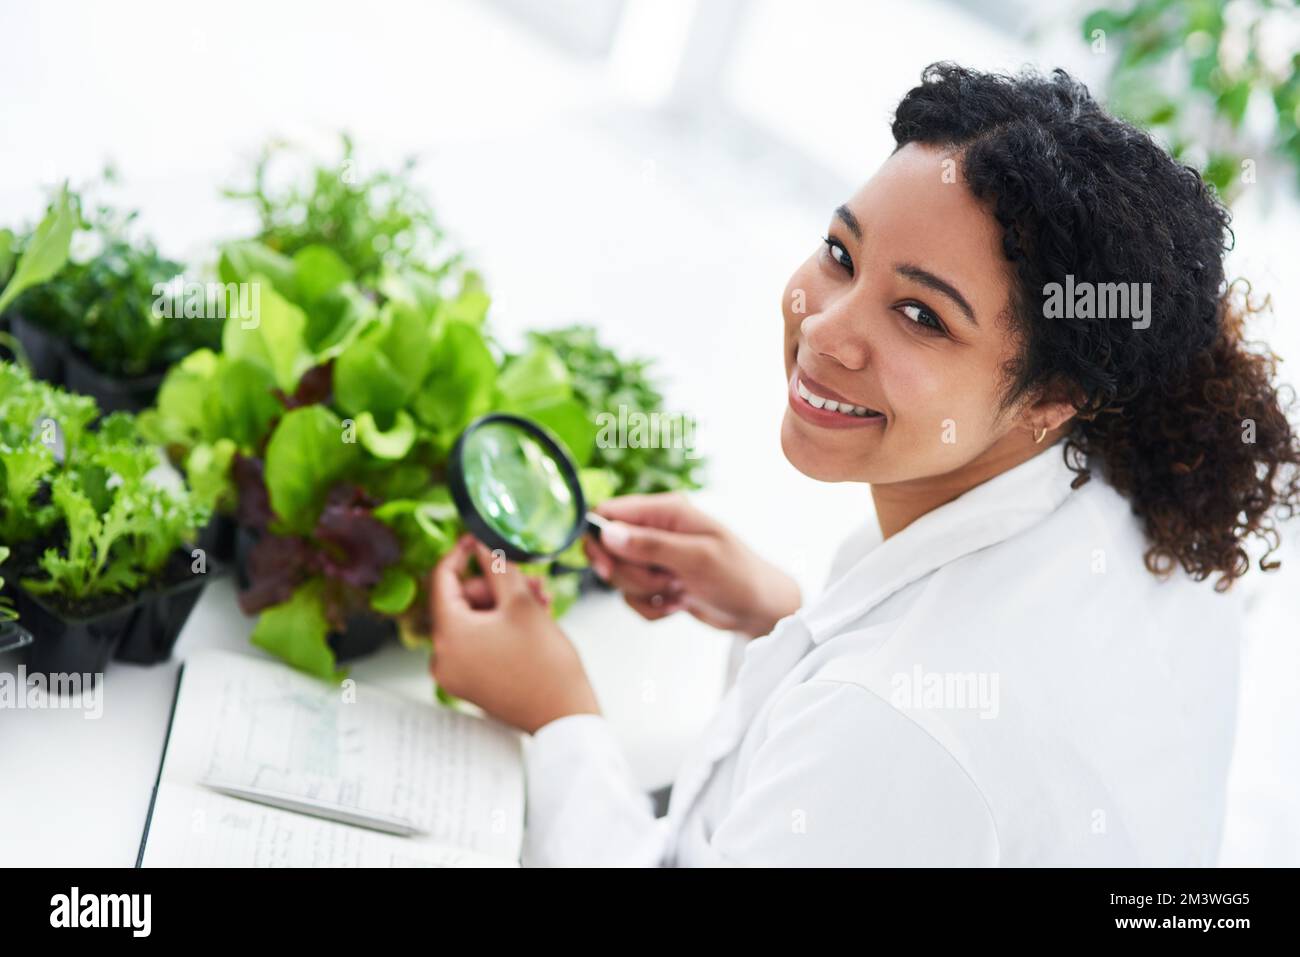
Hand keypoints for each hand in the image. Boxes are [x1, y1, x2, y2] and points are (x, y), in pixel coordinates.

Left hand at [430, 535, 598, 733]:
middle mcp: (443, 658)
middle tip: (529, 578)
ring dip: (503, 605)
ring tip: (540, 600)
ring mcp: (455, 674)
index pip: (441, 580)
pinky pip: (477, 643)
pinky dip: (499, 627)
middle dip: (495, 586)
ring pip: (473, 621)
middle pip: (460, 602)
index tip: (476, 540)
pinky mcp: (470, 683)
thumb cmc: (546, 666)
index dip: (460, 554)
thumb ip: (497, 568)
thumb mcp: (522, 604)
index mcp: (449, 636)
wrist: (564, 717)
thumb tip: (482, 547)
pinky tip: (531, 620)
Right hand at [583, 493, 801, 638]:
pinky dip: (652, 607)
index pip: (609, 512)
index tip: (606, 565)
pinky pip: (633, 597)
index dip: (599, 538)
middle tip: (662, 581)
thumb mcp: (697, 558)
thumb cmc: (739, 575)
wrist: (759, 608)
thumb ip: (650, 546)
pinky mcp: (657, 581)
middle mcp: (657, 530)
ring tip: (677, 591)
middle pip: (609, 549)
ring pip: (620, 576)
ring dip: (644, 592)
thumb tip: (608, 533)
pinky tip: (677, 604)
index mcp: (666, 511)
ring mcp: (656, 557)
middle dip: (630, 574)